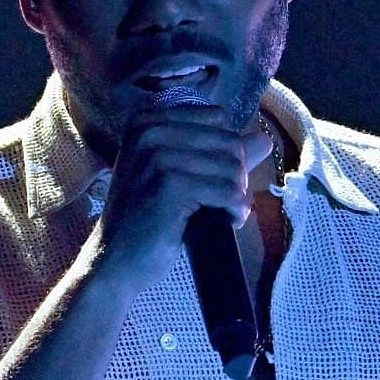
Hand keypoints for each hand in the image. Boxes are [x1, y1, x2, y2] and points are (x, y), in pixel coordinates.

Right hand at [85, 103, 277, 295]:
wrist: (115, 260)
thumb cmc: (148, 219)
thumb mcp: (180, 175)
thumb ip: (220, 153)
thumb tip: (264, 139)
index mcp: (147, 121)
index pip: (218, 119)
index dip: (225, 151)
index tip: (210, 179)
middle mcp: (149, 132)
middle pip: (230, 141)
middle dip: (235, 176)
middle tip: (218, 202)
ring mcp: (158, 156)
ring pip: (233, 168)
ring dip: (236, 196)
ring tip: (217, 213)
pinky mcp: (170, 185)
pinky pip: (228, 192)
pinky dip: (234, 211)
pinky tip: (222, 222)